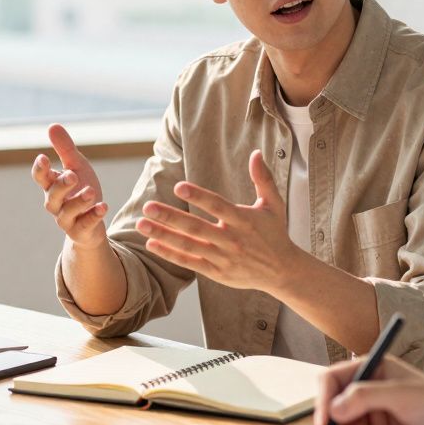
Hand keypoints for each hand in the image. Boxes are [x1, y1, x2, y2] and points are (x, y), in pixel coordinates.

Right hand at [32, 123, 108, 250]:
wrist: (92, 222)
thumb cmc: (81, 191)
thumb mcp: (76, 167)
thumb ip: (65, 149)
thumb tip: (52, 125)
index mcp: (52, 186)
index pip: (41, 178)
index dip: (40, 169)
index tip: (43, 158)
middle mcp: (56, 204)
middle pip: (52, 196)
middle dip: (61, 186)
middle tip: (72, 175)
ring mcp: (67, 220)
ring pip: (67, 212)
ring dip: (79, 202)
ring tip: (91, 191)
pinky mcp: (81, 231)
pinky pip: (85, 225)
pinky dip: (93, 216)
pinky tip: (103, 206)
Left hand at [137, 149, 301, 292]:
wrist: (282, 271)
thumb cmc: (275, 233)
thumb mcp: (273, 205)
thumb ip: (263, 179)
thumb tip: (256, 152)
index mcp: (244, 220)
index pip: (218, 206)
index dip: (199, 197)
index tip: (178, 187)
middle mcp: (232, 240)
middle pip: (196, 228)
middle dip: (170, 217)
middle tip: (148, 206)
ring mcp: (223, 258)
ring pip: (189, 246)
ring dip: (163, 235)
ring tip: (141, 224)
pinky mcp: (217, 272)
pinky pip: (190, 263)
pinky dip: (170, 254)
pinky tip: (152, 244)